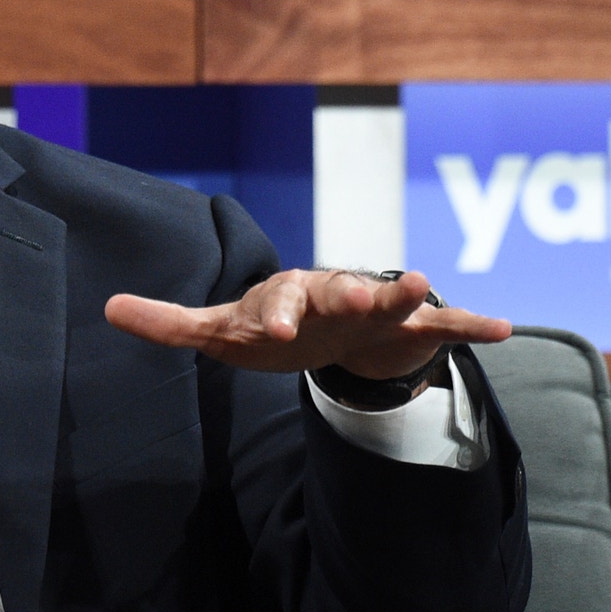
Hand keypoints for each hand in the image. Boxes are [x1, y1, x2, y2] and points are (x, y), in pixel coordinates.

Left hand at [103, 269, 511, 378]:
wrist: (323, 323)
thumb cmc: (266, 324)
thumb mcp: (219, 328)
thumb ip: (170, 322)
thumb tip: (107, 307)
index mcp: (285, 295)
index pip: (277, 299)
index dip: (276, 311)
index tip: (276, 327)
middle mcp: (332, 294)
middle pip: (339, 288)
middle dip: (349, 290)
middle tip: (364, 290)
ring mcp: (373, 309)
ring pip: (392, 296)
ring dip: (406, 290)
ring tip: (425, 281)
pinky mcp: (406, 329)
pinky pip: (440, 326)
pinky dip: (470, 325)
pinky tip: (504, 330)